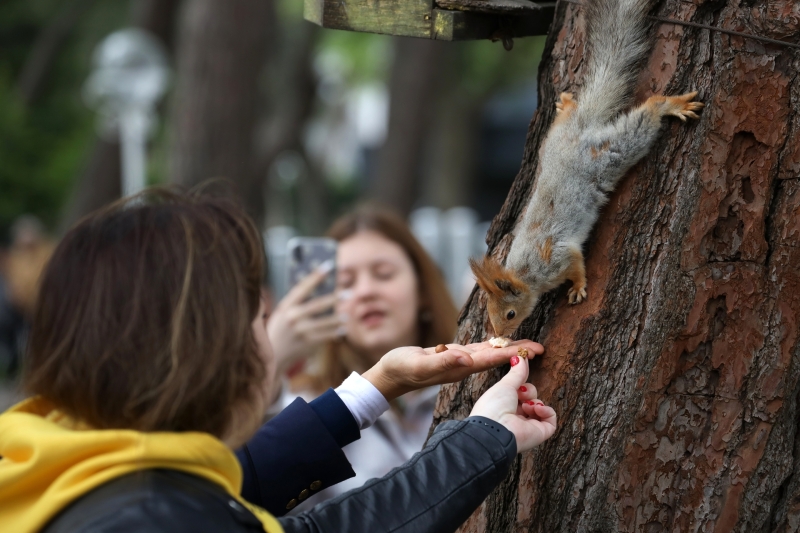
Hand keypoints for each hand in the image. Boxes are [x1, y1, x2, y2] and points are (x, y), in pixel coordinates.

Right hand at [267, 263, 346, 375]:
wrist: (274, 356)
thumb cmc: (281, 329)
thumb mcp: (282, 314)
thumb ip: (298, 303)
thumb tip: (322, 289)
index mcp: (285, 306)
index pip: (302, 288)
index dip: (316, 276)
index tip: (329, 266)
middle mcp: (293, 318)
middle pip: (318, 305)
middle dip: (334, 298)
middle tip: (348, 293)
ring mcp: (301, 332)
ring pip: (326, 322)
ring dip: (339, 318)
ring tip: (347, 314)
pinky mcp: (308, 344)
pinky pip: (327, 336)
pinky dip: (335, 332)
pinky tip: (342, 329)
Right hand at [362, 339, 543, 401]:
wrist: (390, 376)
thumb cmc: (402, 370)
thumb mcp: (420, 364)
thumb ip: (442, 362)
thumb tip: (466, 358)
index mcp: (460, 368)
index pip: (492, 359)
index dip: (513, 354)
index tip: (533, 352)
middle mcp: (463, 366)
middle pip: (496, 357)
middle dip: (519, 353)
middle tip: (541, 348)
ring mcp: (458, 362)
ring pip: (489, 353)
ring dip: (508, 349)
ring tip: (527, 345)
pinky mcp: (451, 356)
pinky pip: (476, 350)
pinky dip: (490, 345)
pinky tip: (498, 342)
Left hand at [470, 355, 556, 452]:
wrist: (495, 429)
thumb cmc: (494, 407)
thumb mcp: (505, 384)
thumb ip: (517, 372)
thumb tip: (521, 357)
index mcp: (503, 407)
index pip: (518, 393)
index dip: (521, 385)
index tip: (521, 377)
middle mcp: (515, 417)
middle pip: (530, 398)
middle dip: (528, 392)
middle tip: (521, 394)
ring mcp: (528, 426)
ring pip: (540, 407)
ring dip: (535, 402)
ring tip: (526, 405)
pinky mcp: (540, 433)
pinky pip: (551, 419)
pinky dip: (547, 411)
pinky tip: (536, 409)